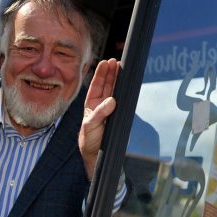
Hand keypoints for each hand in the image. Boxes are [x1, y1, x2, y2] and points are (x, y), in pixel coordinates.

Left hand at [79, 58, 118, 179]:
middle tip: (116, 61)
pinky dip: (124, 92)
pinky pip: (122, 101)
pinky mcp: (118, 115)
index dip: (101, 73)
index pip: (96, 85)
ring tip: (121, 67)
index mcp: (91, 104)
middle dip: (111, 72)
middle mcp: (100, 105)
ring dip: (117, 79)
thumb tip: (112, 100)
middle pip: (106, 84)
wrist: (97, 155)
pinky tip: (127, 84)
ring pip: (114, 90)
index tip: (106, 62)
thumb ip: (100, 113)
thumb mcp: (90, 126)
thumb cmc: (89, 140)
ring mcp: (110, 109)